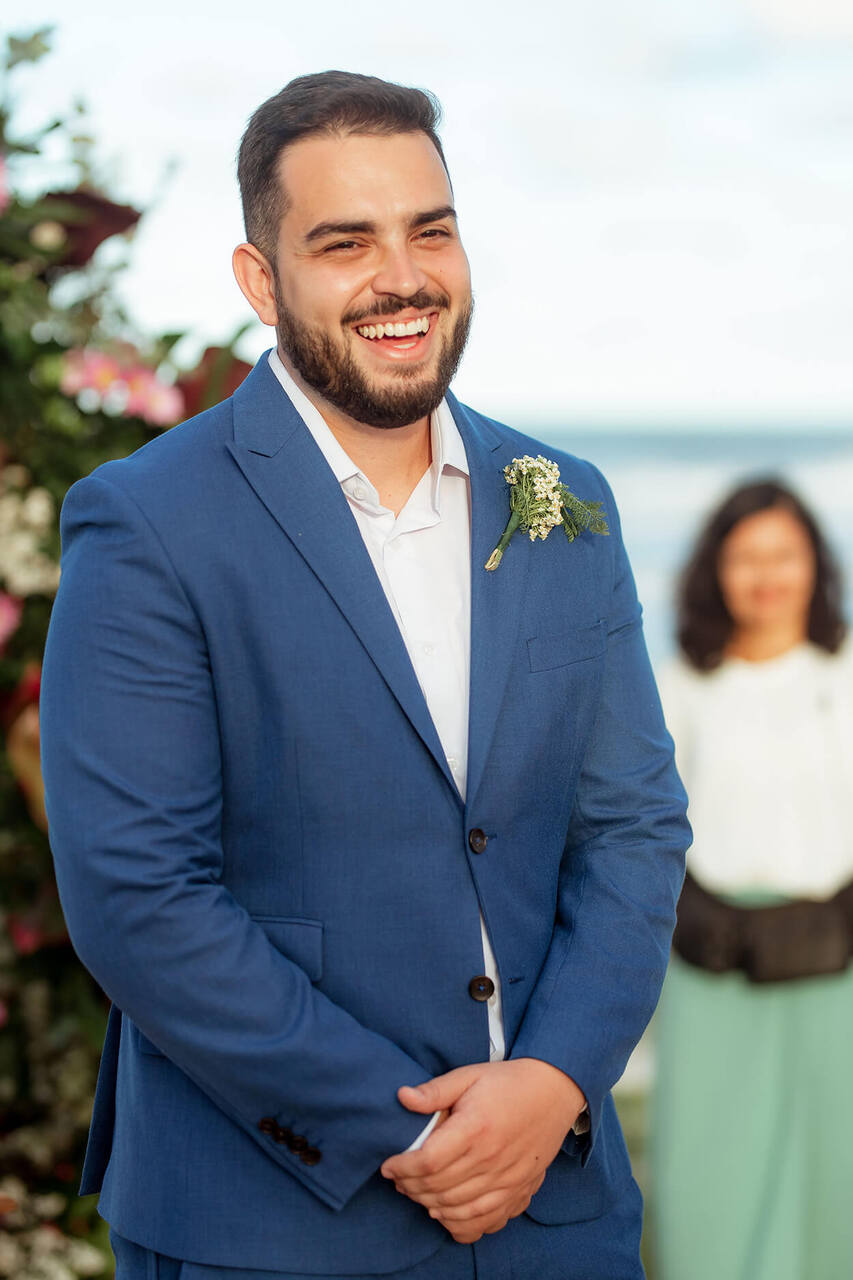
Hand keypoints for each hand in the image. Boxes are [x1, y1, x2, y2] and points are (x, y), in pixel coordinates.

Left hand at [381, 1058, 585, 1242]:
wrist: (554, 1091)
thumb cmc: (507, 1082)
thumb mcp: (469, 1075)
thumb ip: (435, 1090)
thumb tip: (402, 1097)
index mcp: (476, 1128)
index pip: (429, 1161)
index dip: (403, 1167)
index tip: (388, 1165)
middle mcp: (491, 1159)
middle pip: (439, 1188)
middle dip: (410, 1187)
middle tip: (398, 1179)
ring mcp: (507, 1180)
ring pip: (458, 1209)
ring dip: (430, 1205)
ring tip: (416, 1193)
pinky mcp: (518, 1192)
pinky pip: (485, 1222)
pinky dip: (461, 1225)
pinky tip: (446, 1213)